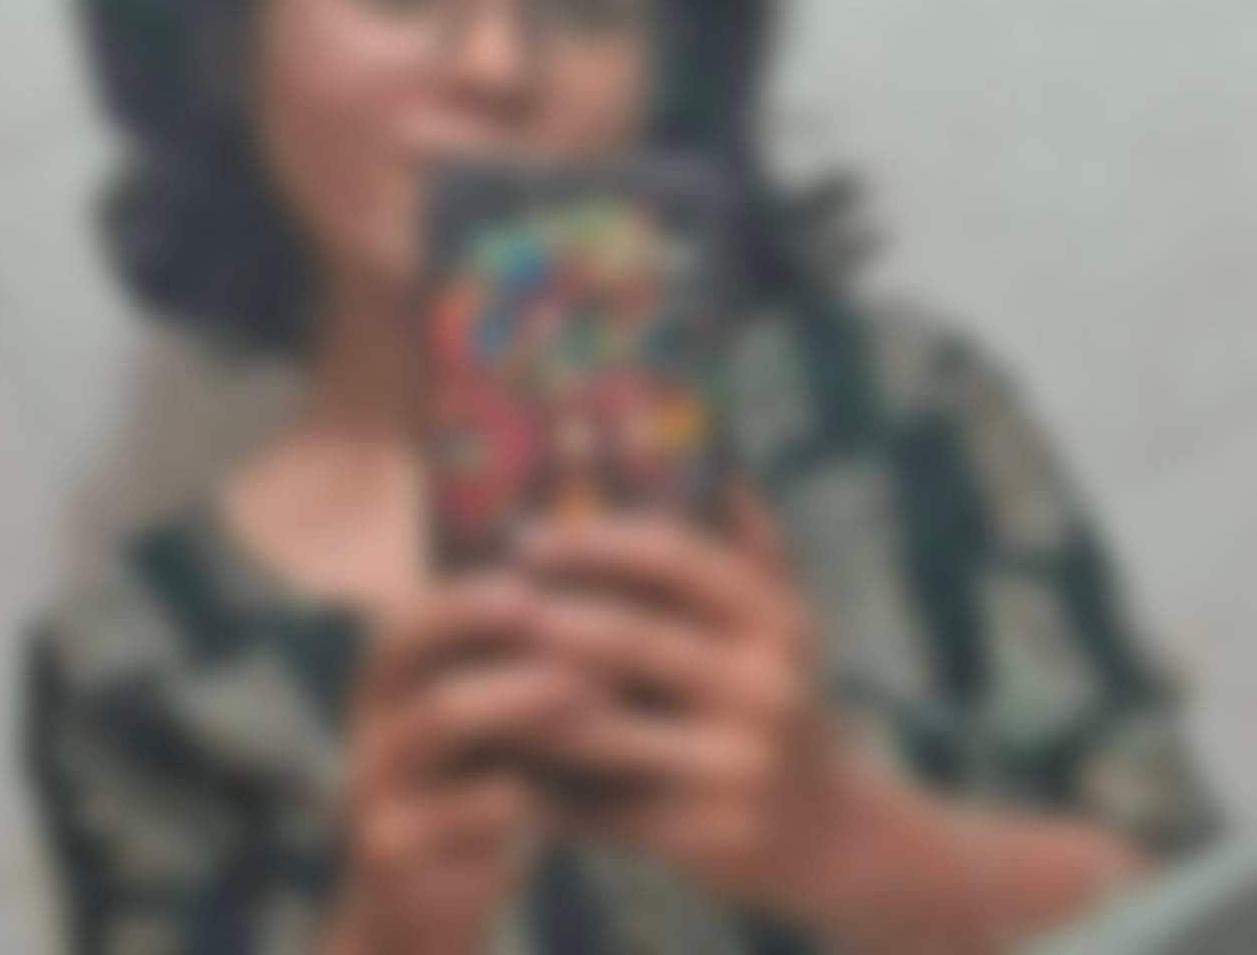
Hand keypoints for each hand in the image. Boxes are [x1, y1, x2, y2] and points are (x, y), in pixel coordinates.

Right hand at [324, 573, 602, 954]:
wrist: (413, 918)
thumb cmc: (472, 797)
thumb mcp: (486, 728)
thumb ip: (517, 670)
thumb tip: (601, 593)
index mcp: (387, 686)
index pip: (412, 615)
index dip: (469, 596)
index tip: (534, 584)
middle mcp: (369, 724)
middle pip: (416, 651)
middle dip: (489, 627)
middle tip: (556, 615)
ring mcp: (373, 788)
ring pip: (438, 719)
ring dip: (517, 696)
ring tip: (584, 692)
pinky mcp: (389, 854)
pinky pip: (452, 813)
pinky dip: (508, 797)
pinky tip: (553, 793)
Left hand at [516, 483, 856, 915]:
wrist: (830, 835)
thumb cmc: (780, 698)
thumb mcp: (785, 621)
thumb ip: (754, 544)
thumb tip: (721, 464)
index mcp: (775, 620)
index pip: (673, 557)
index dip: (594, 542)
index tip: (528, 537)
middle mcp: (764, 687)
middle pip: (629, 639)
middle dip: (547, 617)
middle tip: (484, 601)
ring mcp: (737, 767)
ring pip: (601, 727)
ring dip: (527, 700)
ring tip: (471, 673)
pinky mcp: (704, 838)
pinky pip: (601, 803)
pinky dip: (545, 781)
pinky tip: (496, 757)